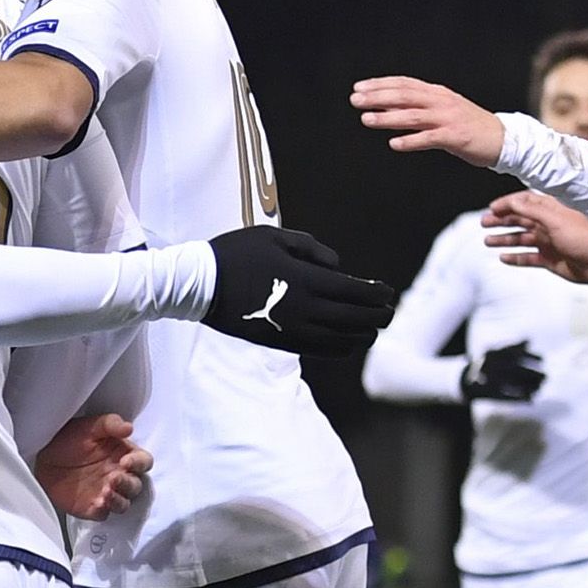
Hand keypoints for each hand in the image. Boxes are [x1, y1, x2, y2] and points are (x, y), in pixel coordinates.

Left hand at [34, 414, 152, 520]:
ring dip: (118, 500)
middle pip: (135, 486)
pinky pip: (103, 514)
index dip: (138, 463)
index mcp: (124, 455)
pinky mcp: (92, 507)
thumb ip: (111, 424)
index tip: (126, 461)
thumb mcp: (90, 426)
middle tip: (113, 478)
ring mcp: (107, 493)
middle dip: (127, 484)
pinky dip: (103, 510)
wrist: (43, 455)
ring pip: (123, 504)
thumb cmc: (70, 438)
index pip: (143, 462)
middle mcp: (119, 476)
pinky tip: (98, 503)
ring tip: (105, 492)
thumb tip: (129, 428)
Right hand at [202, 227, 395, 356]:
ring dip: (364, 335)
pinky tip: (346, 342)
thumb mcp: (273, 236)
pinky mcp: (282, 343)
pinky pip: (322, 352)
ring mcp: (295, 329)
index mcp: (307, 280)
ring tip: (370, 328)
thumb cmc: (235, 254)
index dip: (379, 294)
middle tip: (388, 311)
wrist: (199, 285)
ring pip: (344, 341)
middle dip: (380, 316)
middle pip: (358, 320)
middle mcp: (307, 309)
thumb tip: (338, 265)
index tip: (388, 292)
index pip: (358, 292)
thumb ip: (311, 248)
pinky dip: (342, 348)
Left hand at [351, 76, 504, 166]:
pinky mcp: (456, 137)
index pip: (404, 84)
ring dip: (388, 117)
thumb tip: (383, 106)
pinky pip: (430, 138)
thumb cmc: (467, 125)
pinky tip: (395, 144)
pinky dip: (411, 140)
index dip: (380, 84)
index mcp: (437, 93)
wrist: (504, 138)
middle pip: (405, 96)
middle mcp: (441, 102)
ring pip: (413, 115)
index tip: (358, 87)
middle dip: (377, 97)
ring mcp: (449, 118)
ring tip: (366, 120)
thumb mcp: (440, 110)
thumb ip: (414, 108)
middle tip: (355, 100)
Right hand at [459, 339, 544, 401]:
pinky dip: (519, 398)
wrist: (464, 380)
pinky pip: (506, 397)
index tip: (543, 359)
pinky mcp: (485, 393)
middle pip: (515, 370)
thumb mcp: (496, 352)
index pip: (514, 353)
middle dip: (533, 374)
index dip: (530, 356)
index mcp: (490, 354)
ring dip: (528, 386)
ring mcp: (485, 379)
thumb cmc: (487, 364)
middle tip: (546, 377)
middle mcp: (487, 365)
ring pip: (512, 384)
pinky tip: (530, 399)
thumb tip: (529, 339)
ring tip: (540, 388)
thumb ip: (512, 346)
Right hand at [482, 190, 587, 283]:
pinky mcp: (549, 259)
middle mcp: (549, 225)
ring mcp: (548, 242)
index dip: (508, 204)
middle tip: (485, 223)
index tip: (492, 208)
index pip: (525, 202)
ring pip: (520, 239)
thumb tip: (512, 201)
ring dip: (503, 239)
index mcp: (553, 211)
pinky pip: (527, 257)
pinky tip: (503, 257)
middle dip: (501, 221)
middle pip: (519, 220)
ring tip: (488, 241)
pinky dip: (515, 257)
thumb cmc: (584, 239)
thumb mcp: (556, 219)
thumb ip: (532, 210)